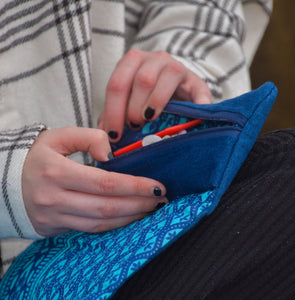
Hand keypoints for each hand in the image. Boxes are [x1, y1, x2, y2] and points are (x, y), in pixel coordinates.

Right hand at [22, 127, 166, 236]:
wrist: (5, 180)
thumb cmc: (36, 156)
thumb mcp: (58, 136)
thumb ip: (88, 137)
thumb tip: (111, 154)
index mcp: (56, 172)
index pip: (105, 183)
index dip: (134, 186)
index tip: (156, 186)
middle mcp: (54, 198)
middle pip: (106, 207)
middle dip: (138, 204)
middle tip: (160, 199)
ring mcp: (53, 217)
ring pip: (100, 223)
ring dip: (129, 217)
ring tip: (149, 209)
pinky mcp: (54, 228)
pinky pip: (89, 229)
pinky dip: (113, 224)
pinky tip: (128, 216)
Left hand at [99, 49, 210, 140]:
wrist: (175, 87)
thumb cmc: (146, 97)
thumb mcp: (127, 101)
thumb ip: (114, 114)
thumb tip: (103, 133)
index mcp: (132, 62)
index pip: (117, 84)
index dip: (114, 111)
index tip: (114, 135)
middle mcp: (154, 59)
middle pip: (141, 80)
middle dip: (134, 108)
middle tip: (134, 126)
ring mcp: (176, 67)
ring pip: (167, 76)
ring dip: (156, 102)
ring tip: (151, 119)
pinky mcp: (196, 81)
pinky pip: (198, 90)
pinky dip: (197, 104)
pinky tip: (192, 120)